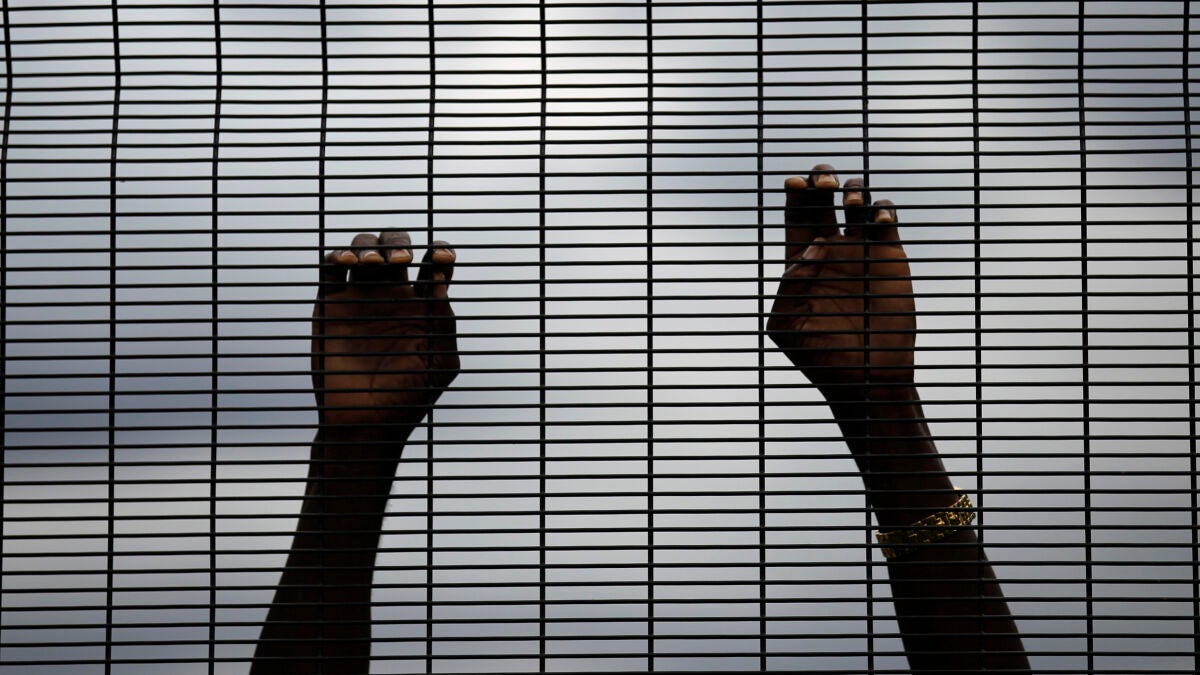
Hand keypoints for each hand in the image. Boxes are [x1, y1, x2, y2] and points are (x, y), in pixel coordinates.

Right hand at [313, 231, 458, 430]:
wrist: (364, 422)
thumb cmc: (408, 397)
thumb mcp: (440, 363)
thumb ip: (444, 322)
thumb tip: (441, 282)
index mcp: (423, 306)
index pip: (435, 266)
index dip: (441, 252)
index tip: (442, 256)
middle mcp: (392, 296)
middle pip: (396, 248)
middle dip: (399, 243)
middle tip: (402, 260)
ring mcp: (360, 298)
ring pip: (363, 250)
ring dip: (369, 245)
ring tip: (373, 263)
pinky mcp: (330, 306)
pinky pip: (330, 269)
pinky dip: (337, 256)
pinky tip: (347, 263)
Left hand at [766, 164, 913, 393]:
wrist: (866, 374)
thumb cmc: (820, 356)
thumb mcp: (786, 326)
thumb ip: (787, 288)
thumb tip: (808, 252)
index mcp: (801, 260)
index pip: (795, 214)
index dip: (795, 193)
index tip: (794, 184)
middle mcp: (831, 248)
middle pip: (824, 196)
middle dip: (822, 178)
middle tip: (824, 184)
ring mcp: (861, 249)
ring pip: (858, 198)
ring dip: (854, 187)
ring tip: (851, 202)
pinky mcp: (890, 254)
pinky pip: (886, 217)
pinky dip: (883, 208)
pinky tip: (876, 222)